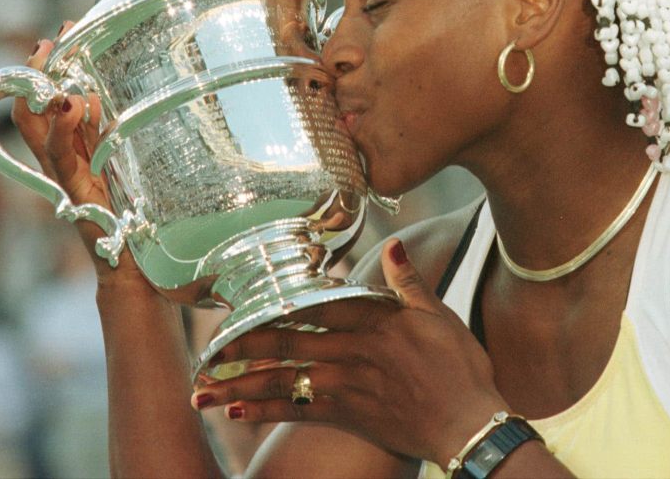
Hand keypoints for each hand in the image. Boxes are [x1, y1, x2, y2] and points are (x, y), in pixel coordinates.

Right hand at [11, 23, 143, 285]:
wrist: (132, 266)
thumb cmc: (136, 218)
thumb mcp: (128, 164)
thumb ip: (116, 134)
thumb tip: (112, 94)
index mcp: (76, 151)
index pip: (52, 100)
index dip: (50, 67)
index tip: (62, 33)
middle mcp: (63, 161)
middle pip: (34, 108)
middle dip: (36, 72)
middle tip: (51, 39)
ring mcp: (65, 177)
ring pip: (39, 129)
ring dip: (46, 92)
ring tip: (57, 64)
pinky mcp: (75, 193)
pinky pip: (60, 157)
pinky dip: (63, 129)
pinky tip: (72, 104)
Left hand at [191, 239, 509, 465]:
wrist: (469, 424)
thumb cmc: (459, 367)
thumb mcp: (438, 314)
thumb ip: (408, 281)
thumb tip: (393, 245)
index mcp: (373, 320)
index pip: (313, 306)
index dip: (274, 306)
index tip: (240, 306)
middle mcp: (351, 350)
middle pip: (286, 343)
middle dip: (240, 347)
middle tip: (203, 351)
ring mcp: (346, 384)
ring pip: (283, 379)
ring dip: (239, 384)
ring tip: (201, 390)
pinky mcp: (348, 414)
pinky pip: (298, 411)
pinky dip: (265, 411)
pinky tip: (236, 411)